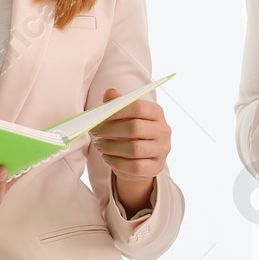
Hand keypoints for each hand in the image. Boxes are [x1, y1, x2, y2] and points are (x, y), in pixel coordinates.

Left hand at [88, 87, 170, 212]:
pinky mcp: (158, 167)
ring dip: (111, 147)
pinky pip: (135, 167)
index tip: (99, 117)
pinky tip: (107, 157)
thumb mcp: (123, 117)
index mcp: (156, 112)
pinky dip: (116, 162)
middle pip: (135, 128)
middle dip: (110, 130)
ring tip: (99, 145)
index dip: (116, 112)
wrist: (140, 160)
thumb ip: (116, 104)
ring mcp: (162, 149)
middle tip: (95, 132)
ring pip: (134, 149)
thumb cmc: (129, 133)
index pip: (138, 107)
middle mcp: (163, 130)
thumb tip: (110, 92)